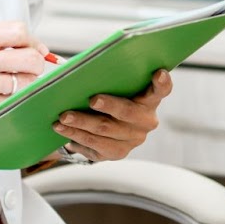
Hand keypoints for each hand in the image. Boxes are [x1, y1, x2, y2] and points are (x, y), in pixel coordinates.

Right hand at [0, 21, 50, 134]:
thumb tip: (39, 49)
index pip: (18, 31)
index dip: (33, 42)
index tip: (37, 51)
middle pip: (30, 57)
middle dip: (37, 66)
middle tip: (29, 73)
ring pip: (26, 82)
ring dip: (23, 88)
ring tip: (4, 91)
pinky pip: (15, 102)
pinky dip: (12, 104)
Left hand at [53, 69, 171, 161]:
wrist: (107, 129)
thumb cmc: (110, 98)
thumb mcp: (114, 87)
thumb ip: (109, 79)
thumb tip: (81, 70)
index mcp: (150, 99)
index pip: (162, 90)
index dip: (162, 83)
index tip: (158, 73)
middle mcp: (146, 121)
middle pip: (128, 113)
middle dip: (109, 105)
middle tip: (92, 100)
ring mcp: (133, 139)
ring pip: (105, 130)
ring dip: (81, 123)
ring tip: (62, 117)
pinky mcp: (117, 153)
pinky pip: (94, 145)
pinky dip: (76, 136)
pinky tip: (62, 130)